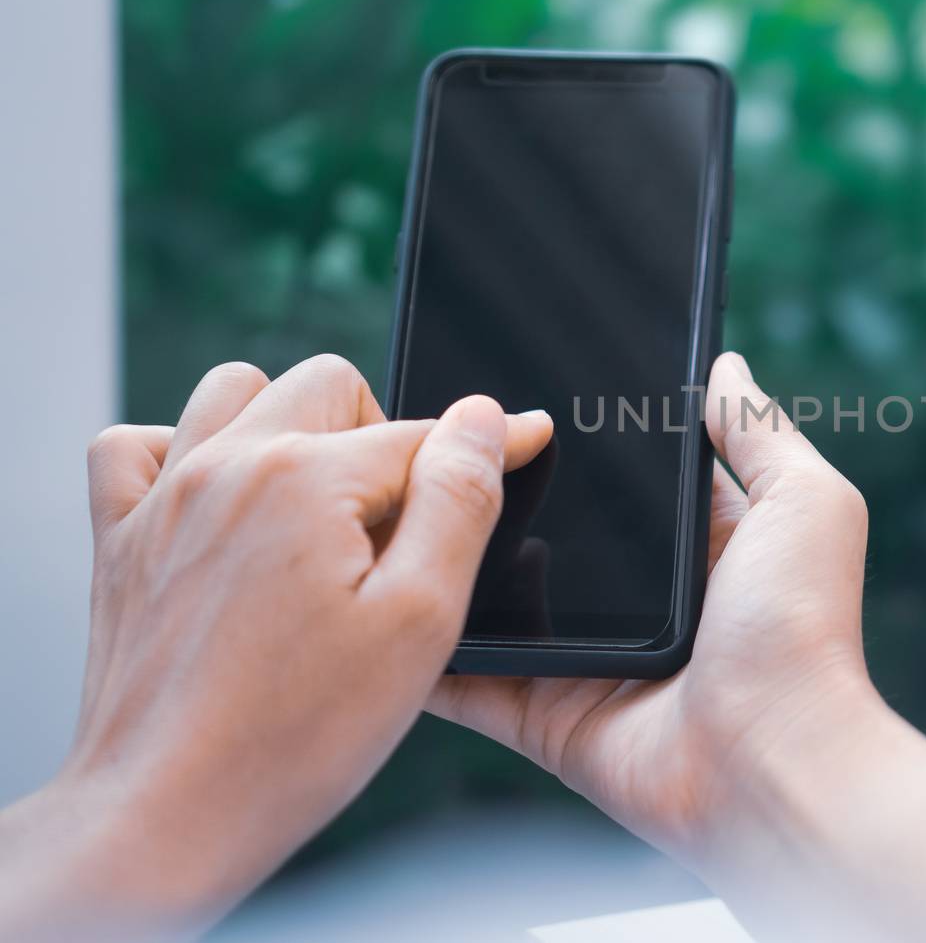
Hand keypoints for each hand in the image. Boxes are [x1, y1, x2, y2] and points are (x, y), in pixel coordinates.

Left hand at [0, 355, 550, 940]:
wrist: (169, 816)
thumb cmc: (297, 735)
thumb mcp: (419, 620)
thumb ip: (458, 502)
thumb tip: (480, 418)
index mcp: (306, 481)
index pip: (422, 431)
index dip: (485, 444)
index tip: (525, 445)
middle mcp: (226, 468)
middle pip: (331, 389)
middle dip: (381, 434)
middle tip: (400, 524)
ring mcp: (163, 500)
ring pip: (234, 392)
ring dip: (286, 424)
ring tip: (316, 504)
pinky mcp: (120, 541)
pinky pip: (134, 446)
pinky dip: (180, 452)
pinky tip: (221, 505)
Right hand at [431, 353, 925, 941]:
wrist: (772, 766)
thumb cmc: (803, 630)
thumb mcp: (806, 505)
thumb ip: (759, 434)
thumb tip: (725, 365)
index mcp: (698, 545)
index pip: (624, 477)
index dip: (575, 435)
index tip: (513, 389)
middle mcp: (640, 599)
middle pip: (550, 531)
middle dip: (497, 492)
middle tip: (426, 438)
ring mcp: (588, 657)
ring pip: (499, 599)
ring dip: (451, 563)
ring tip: (386, 506)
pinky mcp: (545, 714)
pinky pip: (470, 680)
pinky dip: (426, 654)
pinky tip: (372, 609)